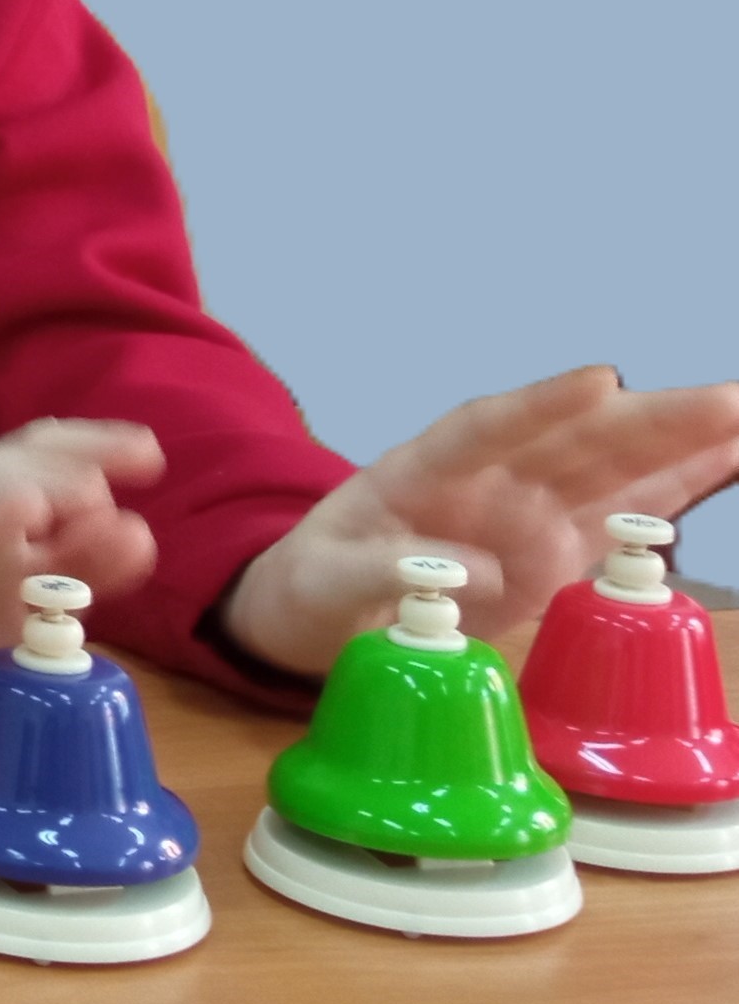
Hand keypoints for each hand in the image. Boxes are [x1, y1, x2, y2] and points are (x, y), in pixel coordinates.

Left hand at [224, 365, 738, 677]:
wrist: (312, 620)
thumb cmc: (306, 589)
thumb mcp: (318, 586)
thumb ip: (380, 574)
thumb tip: (471, 575)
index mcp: (419, 471)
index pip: (485, 427)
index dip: (541, 406)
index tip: (598, 383)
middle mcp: (487, 479)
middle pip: (572, 440)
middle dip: (649, 420)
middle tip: (727, 398)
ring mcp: (527, 511)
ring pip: (614, 468)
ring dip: (682, 443)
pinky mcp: (556, 552)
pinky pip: (625, 515)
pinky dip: (678, 489)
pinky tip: (730, 459)